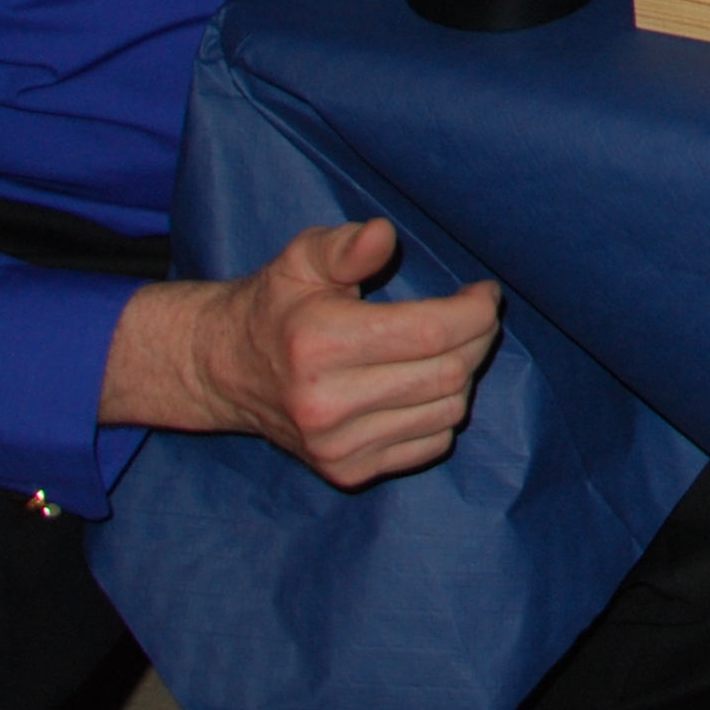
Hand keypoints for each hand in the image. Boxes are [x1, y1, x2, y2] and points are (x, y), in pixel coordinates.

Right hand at [106, 220, 501, 489]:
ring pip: (447, 412)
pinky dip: (440, 413)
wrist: (225, 372)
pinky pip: (430, 444)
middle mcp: (327, 405)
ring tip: (444, 348)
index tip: (484, 293)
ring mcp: (337, 447)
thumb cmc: (276, 306)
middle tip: (473, 315)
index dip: (475, 311)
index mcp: (320, 344)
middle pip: (448, 374)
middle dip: (477, 338)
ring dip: (462, 376)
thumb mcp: (302, 259)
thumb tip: (383, 236)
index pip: (432, 333)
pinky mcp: (347, 472)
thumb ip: (346, 246)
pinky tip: (419, 386)